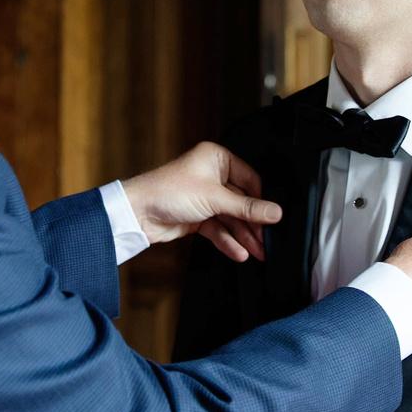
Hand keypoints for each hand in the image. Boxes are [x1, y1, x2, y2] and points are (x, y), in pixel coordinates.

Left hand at [119, 142, 279, 262]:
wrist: (137, 213)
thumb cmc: (168, 191)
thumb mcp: (214, 198)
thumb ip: (247, 208)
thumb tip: (274, 212)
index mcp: (217, 159)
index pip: (251, 179)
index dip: (262, 200)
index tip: (275, 218)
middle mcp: (212, 175)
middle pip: (242, 201)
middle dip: (254, 223)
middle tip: (268, 240)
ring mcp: (205, 197)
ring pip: (231, 218)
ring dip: (244, 236)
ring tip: (258, 253)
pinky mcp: (198, 216)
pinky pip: (219, 229)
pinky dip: (228, 241)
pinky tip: (239, 253)